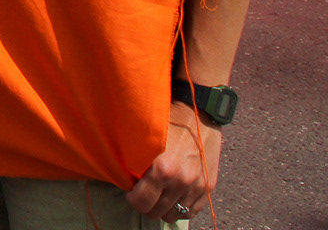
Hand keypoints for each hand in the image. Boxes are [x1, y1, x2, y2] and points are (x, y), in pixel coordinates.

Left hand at [125, 105, 219, 221]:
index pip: (141, 202)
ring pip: (174, 214)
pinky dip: (180, 206)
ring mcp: (197, 186)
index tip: (130, 189)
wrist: (198, 112)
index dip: (132, 198)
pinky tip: (173, 194)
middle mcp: (181, 181)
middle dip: (146, 204)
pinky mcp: (209, 187)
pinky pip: (191, 211)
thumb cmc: (166, 119)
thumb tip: (118, 175)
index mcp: (162, 169)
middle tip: (143, 192)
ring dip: (163, 207)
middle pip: (156, 212)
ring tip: (158, 194)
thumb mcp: (144, 136)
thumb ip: (133, 159)